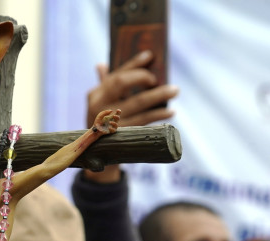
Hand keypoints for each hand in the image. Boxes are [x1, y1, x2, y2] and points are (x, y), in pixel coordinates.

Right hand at [84, 52, 177, 182]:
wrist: (97, 156)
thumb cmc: (102, 126)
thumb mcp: (99, 106)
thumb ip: (102, 86)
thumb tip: (101, 65)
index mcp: (95, 95)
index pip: (115, 73)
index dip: (133, 64)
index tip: (150, 55)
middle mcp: (98, 105)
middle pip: (122, 83)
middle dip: (143, 77)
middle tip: (158, 79)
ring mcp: (108, 121)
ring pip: (137, 102)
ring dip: (159, 95)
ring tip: (175, 91)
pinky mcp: (120, 134)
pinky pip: (144, 120)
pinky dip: (159, 114)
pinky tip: (170, 112)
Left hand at [92, 109, 120, 134]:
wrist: (95, 129)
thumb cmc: (97, 122)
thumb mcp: (100, 115)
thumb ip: (105, 112)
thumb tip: (111, 111)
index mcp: (111, 117)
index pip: (117, 114)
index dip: (118, 112)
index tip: (118, 110)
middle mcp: (113, 121)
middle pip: (118, 118)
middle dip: (117, 117)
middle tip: (114, 116)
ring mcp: (112, 126)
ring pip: (116, 125)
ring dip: (114, 123)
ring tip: (110, 122)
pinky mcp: (111, 131)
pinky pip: (113, 130)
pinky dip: (112, 129)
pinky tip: (109, 128)